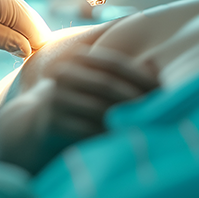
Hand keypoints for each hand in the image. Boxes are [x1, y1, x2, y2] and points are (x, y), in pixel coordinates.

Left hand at [0, 0, 48, 57]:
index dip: (37, 47)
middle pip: (29, 17)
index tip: (35, 66)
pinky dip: (9, 20)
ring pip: (17, 10)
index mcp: (4, 1)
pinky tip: (4, 31)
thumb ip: (2, 39)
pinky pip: (4, 5)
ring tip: (20, 49)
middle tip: (32, 61)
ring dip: (21, 29)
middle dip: (33, 38)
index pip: (34, 27)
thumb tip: (28, 49)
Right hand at [39, 50, 159, 140]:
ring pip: (99, 107)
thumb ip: (123, 73)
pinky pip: (88, 129)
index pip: (114, 63)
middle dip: (137, 97)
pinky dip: (110, 134)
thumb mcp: (94, 83)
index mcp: (75, 59)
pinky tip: (126, 138)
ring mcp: (56, 98)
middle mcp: (63, 74)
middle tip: (160, 111)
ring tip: (148, 124)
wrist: (35, 127)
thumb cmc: (77, 103)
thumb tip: (155, 63)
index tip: (163, 89)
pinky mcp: (53, 122)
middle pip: (107, 84)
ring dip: (126, 117)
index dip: (140, 76)